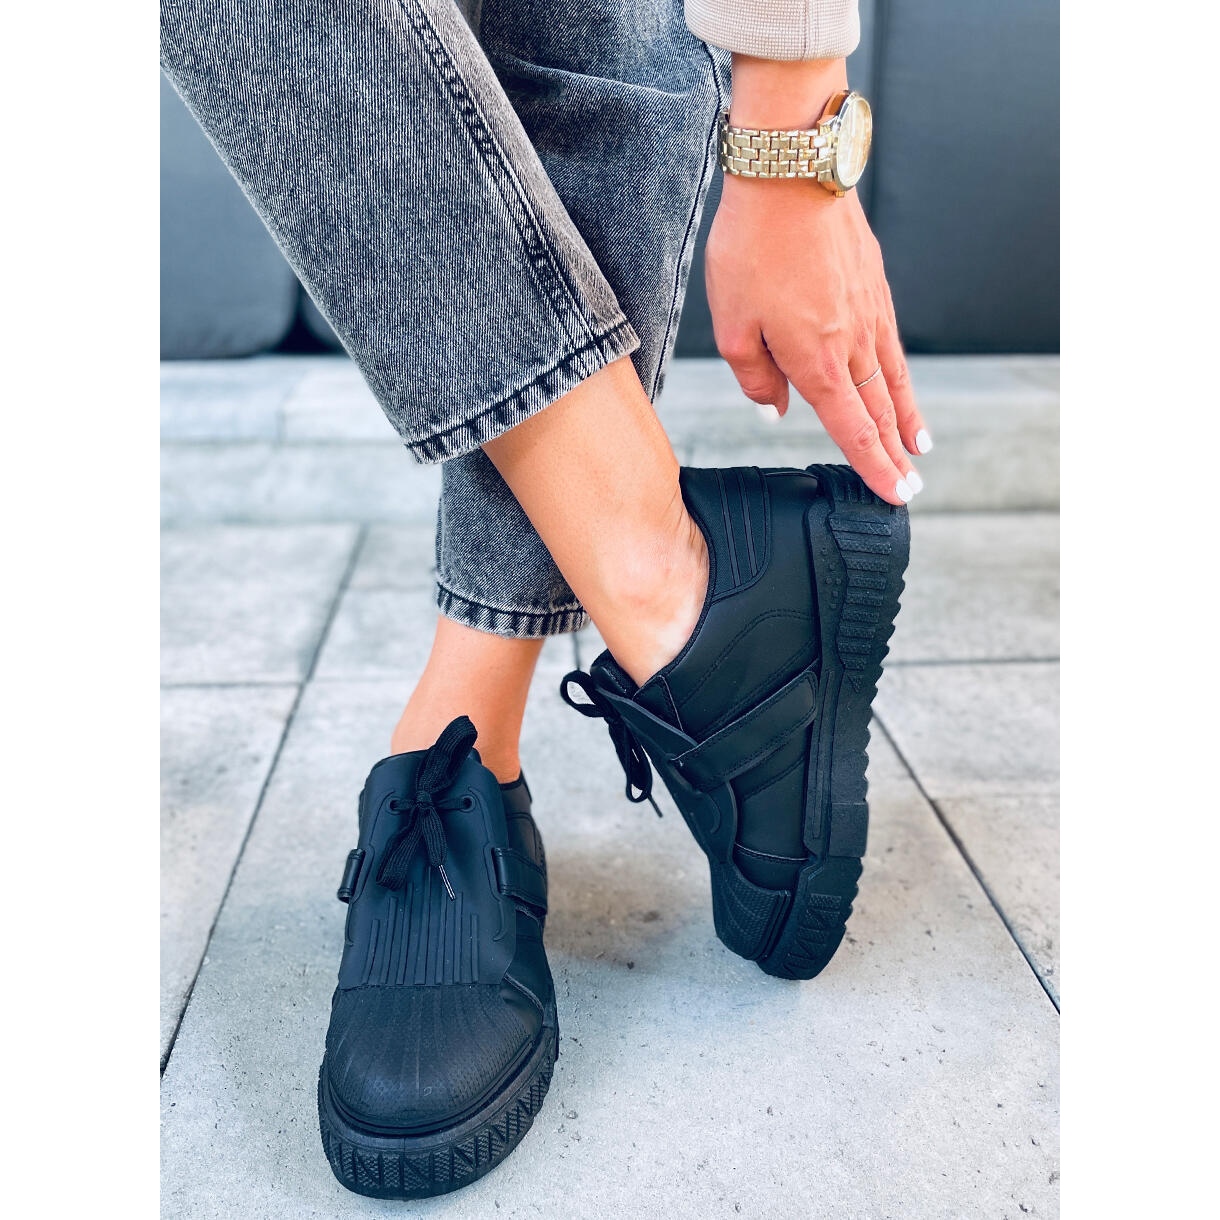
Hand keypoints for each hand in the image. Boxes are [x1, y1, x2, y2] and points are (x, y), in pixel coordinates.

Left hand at [706, 58, 930, 504]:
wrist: (792, 171)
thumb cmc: (753, 245)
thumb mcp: (731, 322)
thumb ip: (755, 375)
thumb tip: (777, 409)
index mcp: (817, 361)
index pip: (852, 429)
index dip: (873, 467)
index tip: (893, 494)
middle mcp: (853, 343)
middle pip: (879, 411)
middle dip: (895, 453)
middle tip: (911, 484)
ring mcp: (870, 313)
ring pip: (893, 379)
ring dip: (905, 416)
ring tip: (920, 444)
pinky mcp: (873, 285)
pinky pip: (892, 343)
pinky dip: (901, 373)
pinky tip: (900, 382)